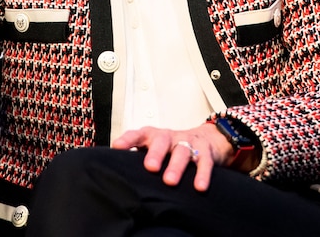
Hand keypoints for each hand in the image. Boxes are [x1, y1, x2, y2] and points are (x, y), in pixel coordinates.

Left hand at [111, 123, 234, 191]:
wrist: (206, 139)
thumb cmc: (172, 147)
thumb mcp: (154, 147)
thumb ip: (137, 155)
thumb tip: (113, 169)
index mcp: (154, 136)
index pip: (138, 134)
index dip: (128, 139)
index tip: (118, 147)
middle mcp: (170, 137)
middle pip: (162, 141)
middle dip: (156, 153)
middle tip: (150, 167)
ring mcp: (188, 143)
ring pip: (182, 152)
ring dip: (176, 166)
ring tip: (170, 182)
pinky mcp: (206, 152)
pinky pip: (204, 162)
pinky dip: (202, 174)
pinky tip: (199, 186)